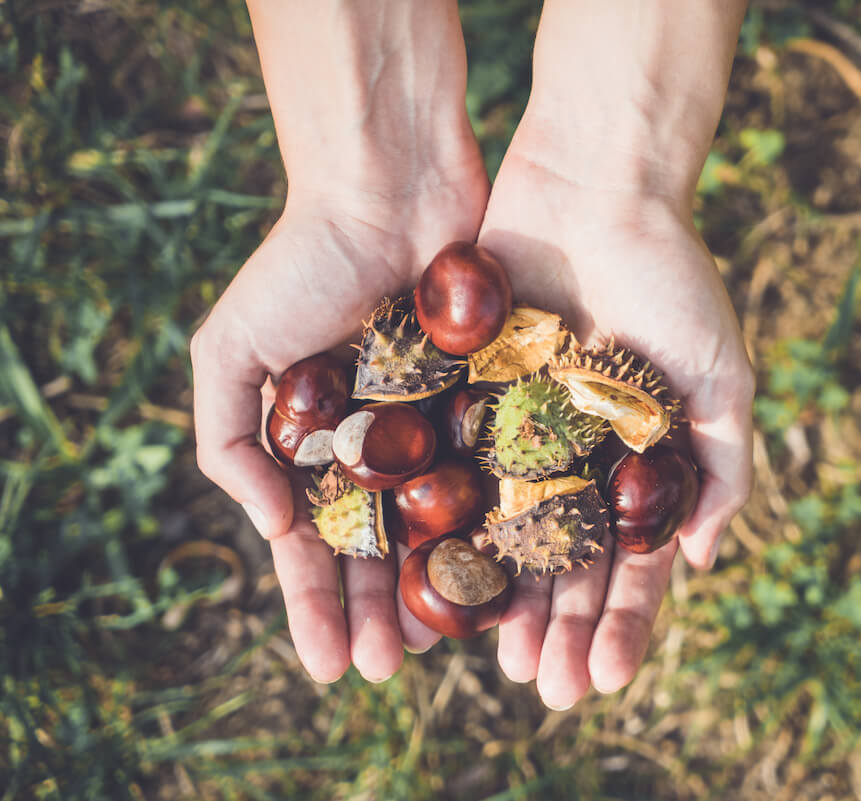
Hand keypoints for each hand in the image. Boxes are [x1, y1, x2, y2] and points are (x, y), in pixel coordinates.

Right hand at [191, 0, 490, 682]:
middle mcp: (384, 448)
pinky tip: (508, 577)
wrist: (391, 190)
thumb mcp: (230, 349)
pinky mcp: (500, 401)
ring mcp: (444, 428)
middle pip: (385, 550)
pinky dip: (503, 524)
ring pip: (449, 525)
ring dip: (442, 588)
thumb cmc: (302, 264)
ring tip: (449, 647)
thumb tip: (269, 529)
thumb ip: (228, 441)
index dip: (318, 605)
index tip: (329, 665)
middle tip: (390, 672)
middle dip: (381, 613)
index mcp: (319, 447)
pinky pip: (503, 476)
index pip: (317, 545)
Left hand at [476, 137, 754, 708]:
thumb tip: (702, 562)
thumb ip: (723, 464)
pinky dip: (438, 528)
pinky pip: (446, 472)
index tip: (604, 678)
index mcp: (634, 461)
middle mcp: (573, 455)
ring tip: (489, 659)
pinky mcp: (461, 395)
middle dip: (558, 628)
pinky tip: (429, 581)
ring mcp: (514, 429)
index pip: (630, 561)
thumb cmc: (671, 275)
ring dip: (499, 600)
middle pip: (562, 563)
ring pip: (500, 534)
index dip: (622, 623)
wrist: (595, 182)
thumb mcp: (718, 372)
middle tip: (540, 692)